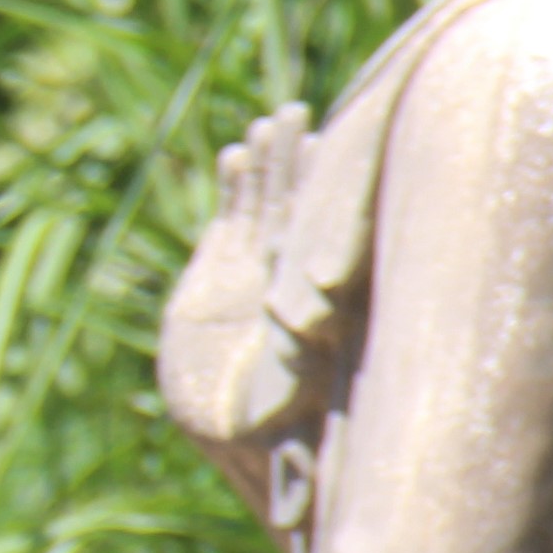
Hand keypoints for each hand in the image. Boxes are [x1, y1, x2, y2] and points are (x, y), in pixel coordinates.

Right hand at [159, 101, 316, 458]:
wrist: (231, 434)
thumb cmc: (275, 430)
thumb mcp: (289, 402)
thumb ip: (301, 370)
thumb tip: (318, 344)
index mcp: (320, 300)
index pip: (326, 235)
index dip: (324, 194)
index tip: (329, 150)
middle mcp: (296, 278)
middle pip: (300, 207)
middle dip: (297, 164)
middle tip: (293, 118)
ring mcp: (260, 272)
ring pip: (268, 207)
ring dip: (268, 167)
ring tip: (267, 127)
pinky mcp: (222, 273)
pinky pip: (233, 220)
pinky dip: (235, 189)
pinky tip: (235, 158)